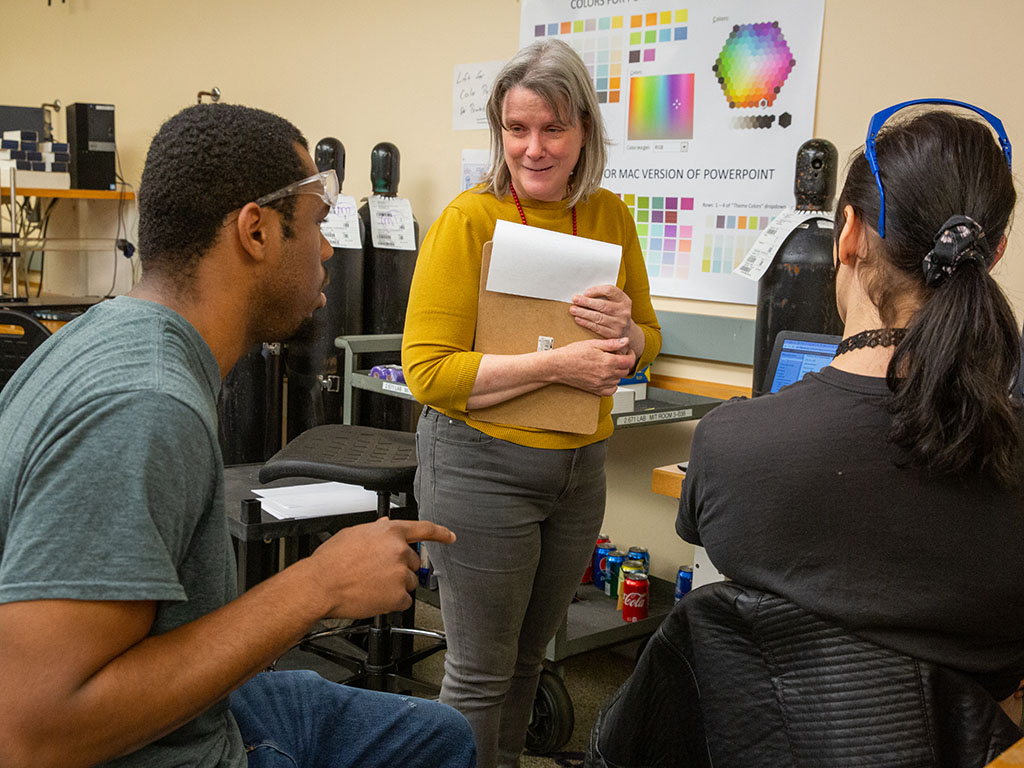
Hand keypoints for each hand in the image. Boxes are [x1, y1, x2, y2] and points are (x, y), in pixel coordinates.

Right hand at [308, 518, 454, 618]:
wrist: (321, 585)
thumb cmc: (331, 561)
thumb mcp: (353, 533)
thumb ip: (375, 530)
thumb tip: (384, 525)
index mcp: (390, 532)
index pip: (424, 529)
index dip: (440, 533)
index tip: (450, 537)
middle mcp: (399, 551)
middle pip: (414, 562)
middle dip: (401, 568)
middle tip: (378, 574)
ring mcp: (401, 574)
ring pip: (410, 582)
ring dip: (396, 586)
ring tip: (372, 586)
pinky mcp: (398, 595)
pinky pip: (405, 601)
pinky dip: (393, 602)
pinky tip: (375, 597)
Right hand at [554, 337, 634, 395]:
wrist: (558, 366)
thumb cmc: (573, 353)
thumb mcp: (593, 344)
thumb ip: (612, 344)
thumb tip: (625, 341)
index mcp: (608, 362)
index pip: (629, 361)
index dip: (630, 355)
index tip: (627, 352)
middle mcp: (606, 375)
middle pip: (625, 371)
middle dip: (623, 363)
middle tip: (616, 356)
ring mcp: (601, 384)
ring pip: (619, 380)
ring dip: (617, 373)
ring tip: (608, 365)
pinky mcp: (595, 390)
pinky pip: (611, 390)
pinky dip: (612, 384)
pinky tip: (606, 377)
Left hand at [570, 285, 633, 341]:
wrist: (626, 331)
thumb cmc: (615, 313)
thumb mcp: (616, 302)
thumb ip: (604, 297)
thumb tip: (584, 294)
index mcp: (624, 300)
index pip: (610, 291)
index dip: (597, 290)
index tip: (585, 292)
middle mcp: (623, 312)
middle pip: (603, 305)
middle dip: (587, 302)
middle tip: (575, 300)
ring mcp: (619, 324)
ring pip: (598, 317)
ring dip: (584, 313)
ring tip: (573, 310)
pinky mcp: (613, 334)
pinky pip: (597, 328)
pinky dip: (586, 323)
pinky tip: (578, 319)